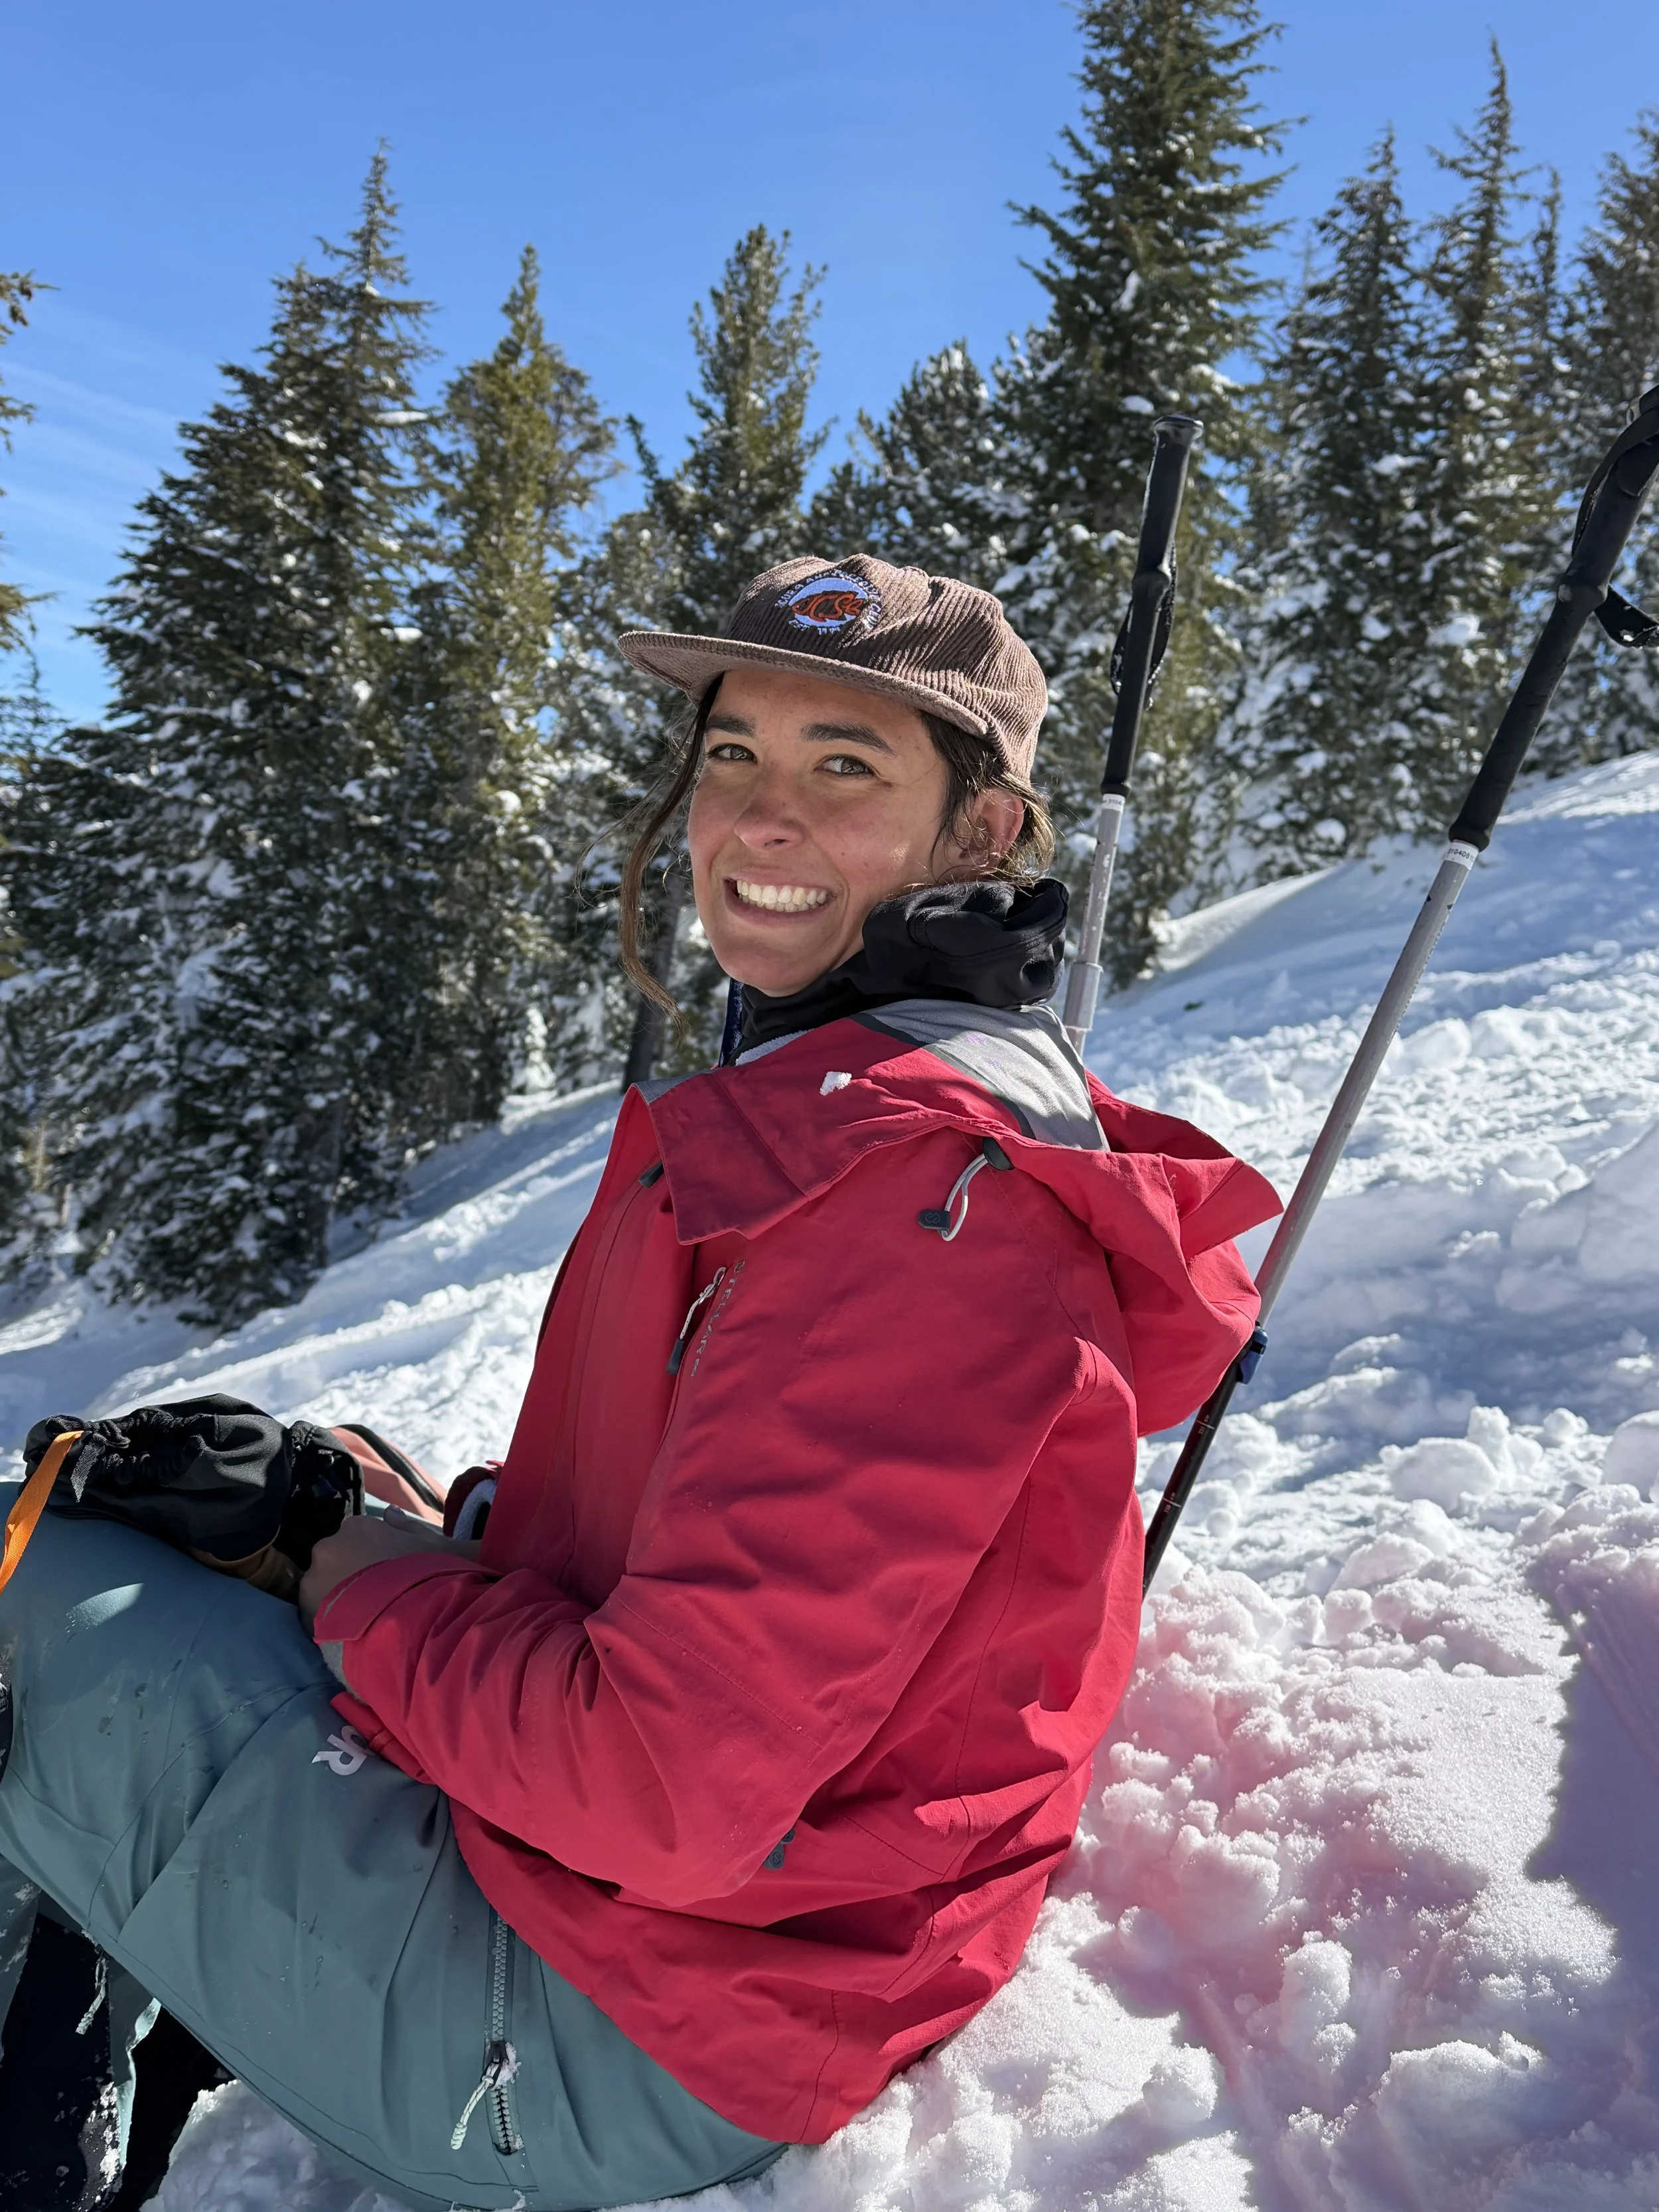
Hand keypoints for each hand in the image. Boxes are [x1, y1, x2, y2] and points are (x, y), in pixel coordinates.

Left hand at [299, 1509, 479, 1631]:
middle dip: (346, 1574)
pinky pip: (314, 1613)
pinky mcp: (304, 1611)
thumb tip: (389, 1513)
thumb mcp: (432, 1544)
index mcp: (357, 1526)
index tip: (382, 1571)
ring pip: (320, 1586)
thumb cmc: (427, 1575)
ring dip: (334, 1597)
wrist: (413, 1619)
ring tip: (359, 1619)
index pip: (355, 1535)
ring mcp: (313, 1579)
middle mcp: (329, 1546)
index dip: (369, 1554)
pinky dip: (328, 1620)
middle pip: (334, 1558)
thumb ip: (407, 1526)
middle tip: (370, 1596)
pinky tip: (349, 1633)